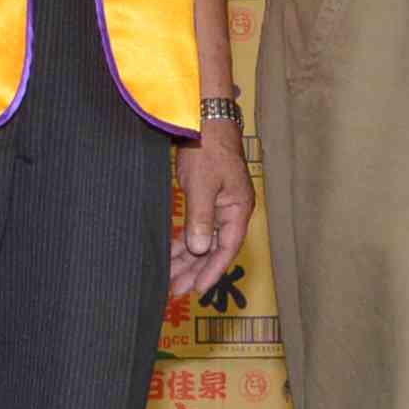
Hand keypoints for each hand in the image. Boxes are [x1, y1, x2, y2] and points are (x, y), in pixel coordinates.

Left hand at [169, 123, 250, 299]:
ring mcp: (220, 204)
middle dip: (196, 269)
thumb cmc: (208, 148)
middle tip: (176, 290)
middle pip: (215, 248)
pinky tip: (172, 252)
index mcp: (238, 208)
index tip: (197, 289)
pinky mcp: (208, 197)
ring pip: (205, 239)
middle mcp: (232, 210)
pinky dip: (185, 240)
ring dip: (188, 258)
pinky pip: (198, 227)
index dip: (212, 270)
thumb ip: (201, 219)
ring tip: (170, 277)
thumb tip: (200, 250)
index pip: (227, 248)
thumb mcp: (203, 185)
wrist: (205, 119)